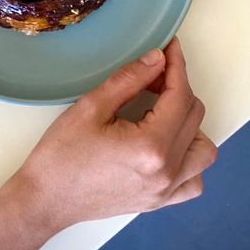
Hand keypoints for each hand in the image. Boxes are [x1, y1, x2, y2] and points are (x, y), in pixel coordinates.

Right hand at [16, 38, 215, 230]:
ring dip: (190, 124)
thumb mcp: (91, 107)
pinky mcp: (159, 201)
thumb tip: (158, 58)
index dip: (177, 66)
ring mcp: (166, 191)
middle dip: (176, 88)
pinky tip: (167, 146)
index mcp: (151, 146)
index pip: (179, 96)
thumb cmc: (62, 155)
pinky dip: (189, 159)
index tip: (169, 48)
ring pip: (203, 149)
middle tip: (151, 76)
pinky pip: (194, 180)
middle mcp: (167, 171)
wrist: (46, 199)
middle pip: (193, 116)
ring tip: (161, 112)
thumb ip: (129, 79)